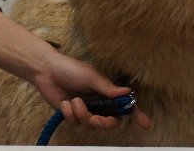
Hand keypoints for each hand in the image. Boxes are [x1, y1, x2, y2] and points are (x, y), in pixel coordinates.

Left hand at [0, 8, 151, 130]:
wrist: (46, 71)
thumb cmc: (70, 68)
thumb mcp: (91, 77)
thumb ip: (108, 89)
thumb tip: (128, 91)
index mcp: (105, 91)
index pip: (124, 105)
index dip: (136, 114)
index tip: (146, 124)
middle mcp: (97, 102)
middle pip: (109, 121)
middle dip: (101, 122)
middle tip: (94, 118)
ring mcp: (85, 109)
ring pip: (91, 124)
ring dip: (82, 115)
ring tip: (73, 102)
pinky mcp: (71, 114)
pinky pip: (75, 122)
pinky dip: (70, 113)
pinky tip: (64, 104)